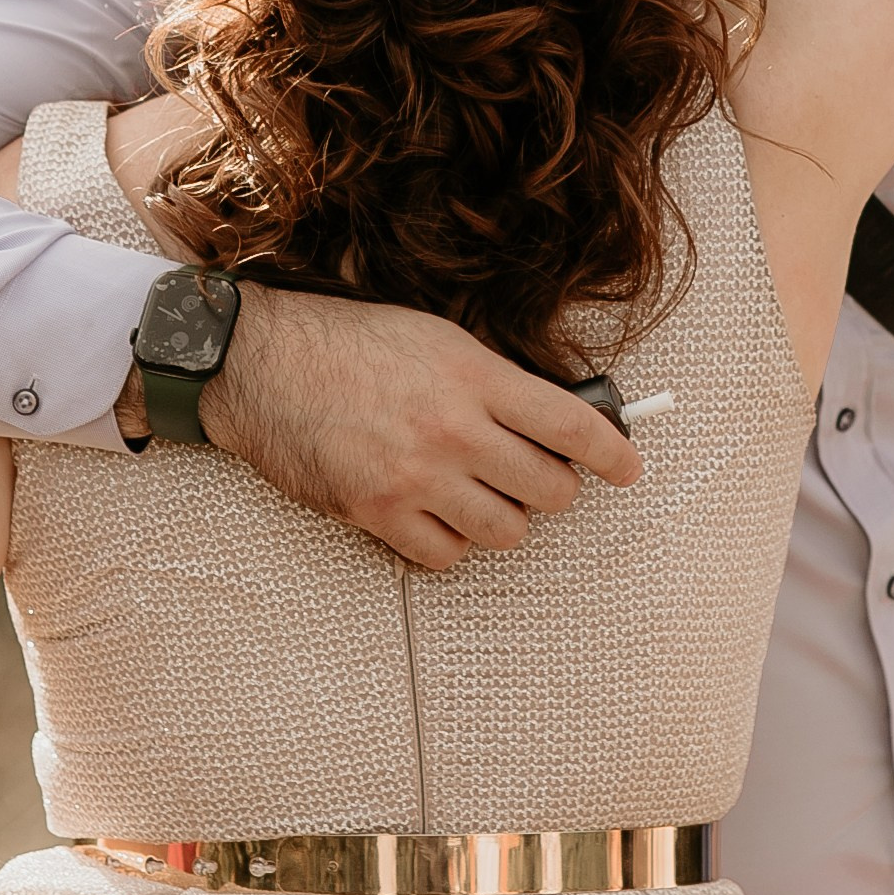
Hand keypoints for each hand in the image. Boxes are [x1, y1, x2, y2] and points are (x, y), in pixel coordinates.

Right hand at [194, 285, 641, 570]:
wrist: (263, 364)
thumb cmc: (353, 341)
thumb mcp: (438, 338)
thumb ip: (497, 380)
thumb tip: (558, 420)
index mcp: (475, 376)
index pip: (571, 425)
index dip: (614, 453)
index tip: (629, 466)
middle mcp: (453, 430)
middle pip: (549, 489)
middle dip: (555, 487)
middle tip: (539, 475)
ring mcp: (415, 477)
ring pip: (506, 531)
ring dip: (506, 517)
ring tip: (484, 493)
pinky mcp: (377, 513)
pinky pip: (446, 556)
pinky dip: (452, 542)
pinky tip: (439, 513)